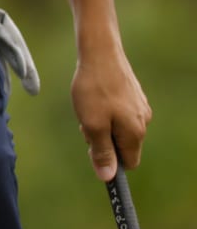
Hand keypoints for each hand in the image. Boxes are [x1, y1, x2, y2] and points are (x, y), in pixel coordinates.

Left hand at [72, 46, 150, 178]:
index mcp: (136, 132)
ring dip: (101, 123)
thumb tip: (108, 177)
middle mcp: (143, 121)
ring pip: (118, 127)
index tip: (92, 150)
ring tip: (87, 106)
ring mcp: (139, 106)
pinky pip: (118, 112)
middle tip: (85, 123)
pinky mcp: (132, 93)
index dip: (110, 162)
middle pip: (122, 144)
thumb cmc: (94, 89)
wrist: (99, 51)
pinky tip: (94, 95)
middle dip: (102, 139)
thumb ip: (101, 151)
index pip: (129, 163)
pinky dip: (104, 109)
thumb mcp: (93, 125)